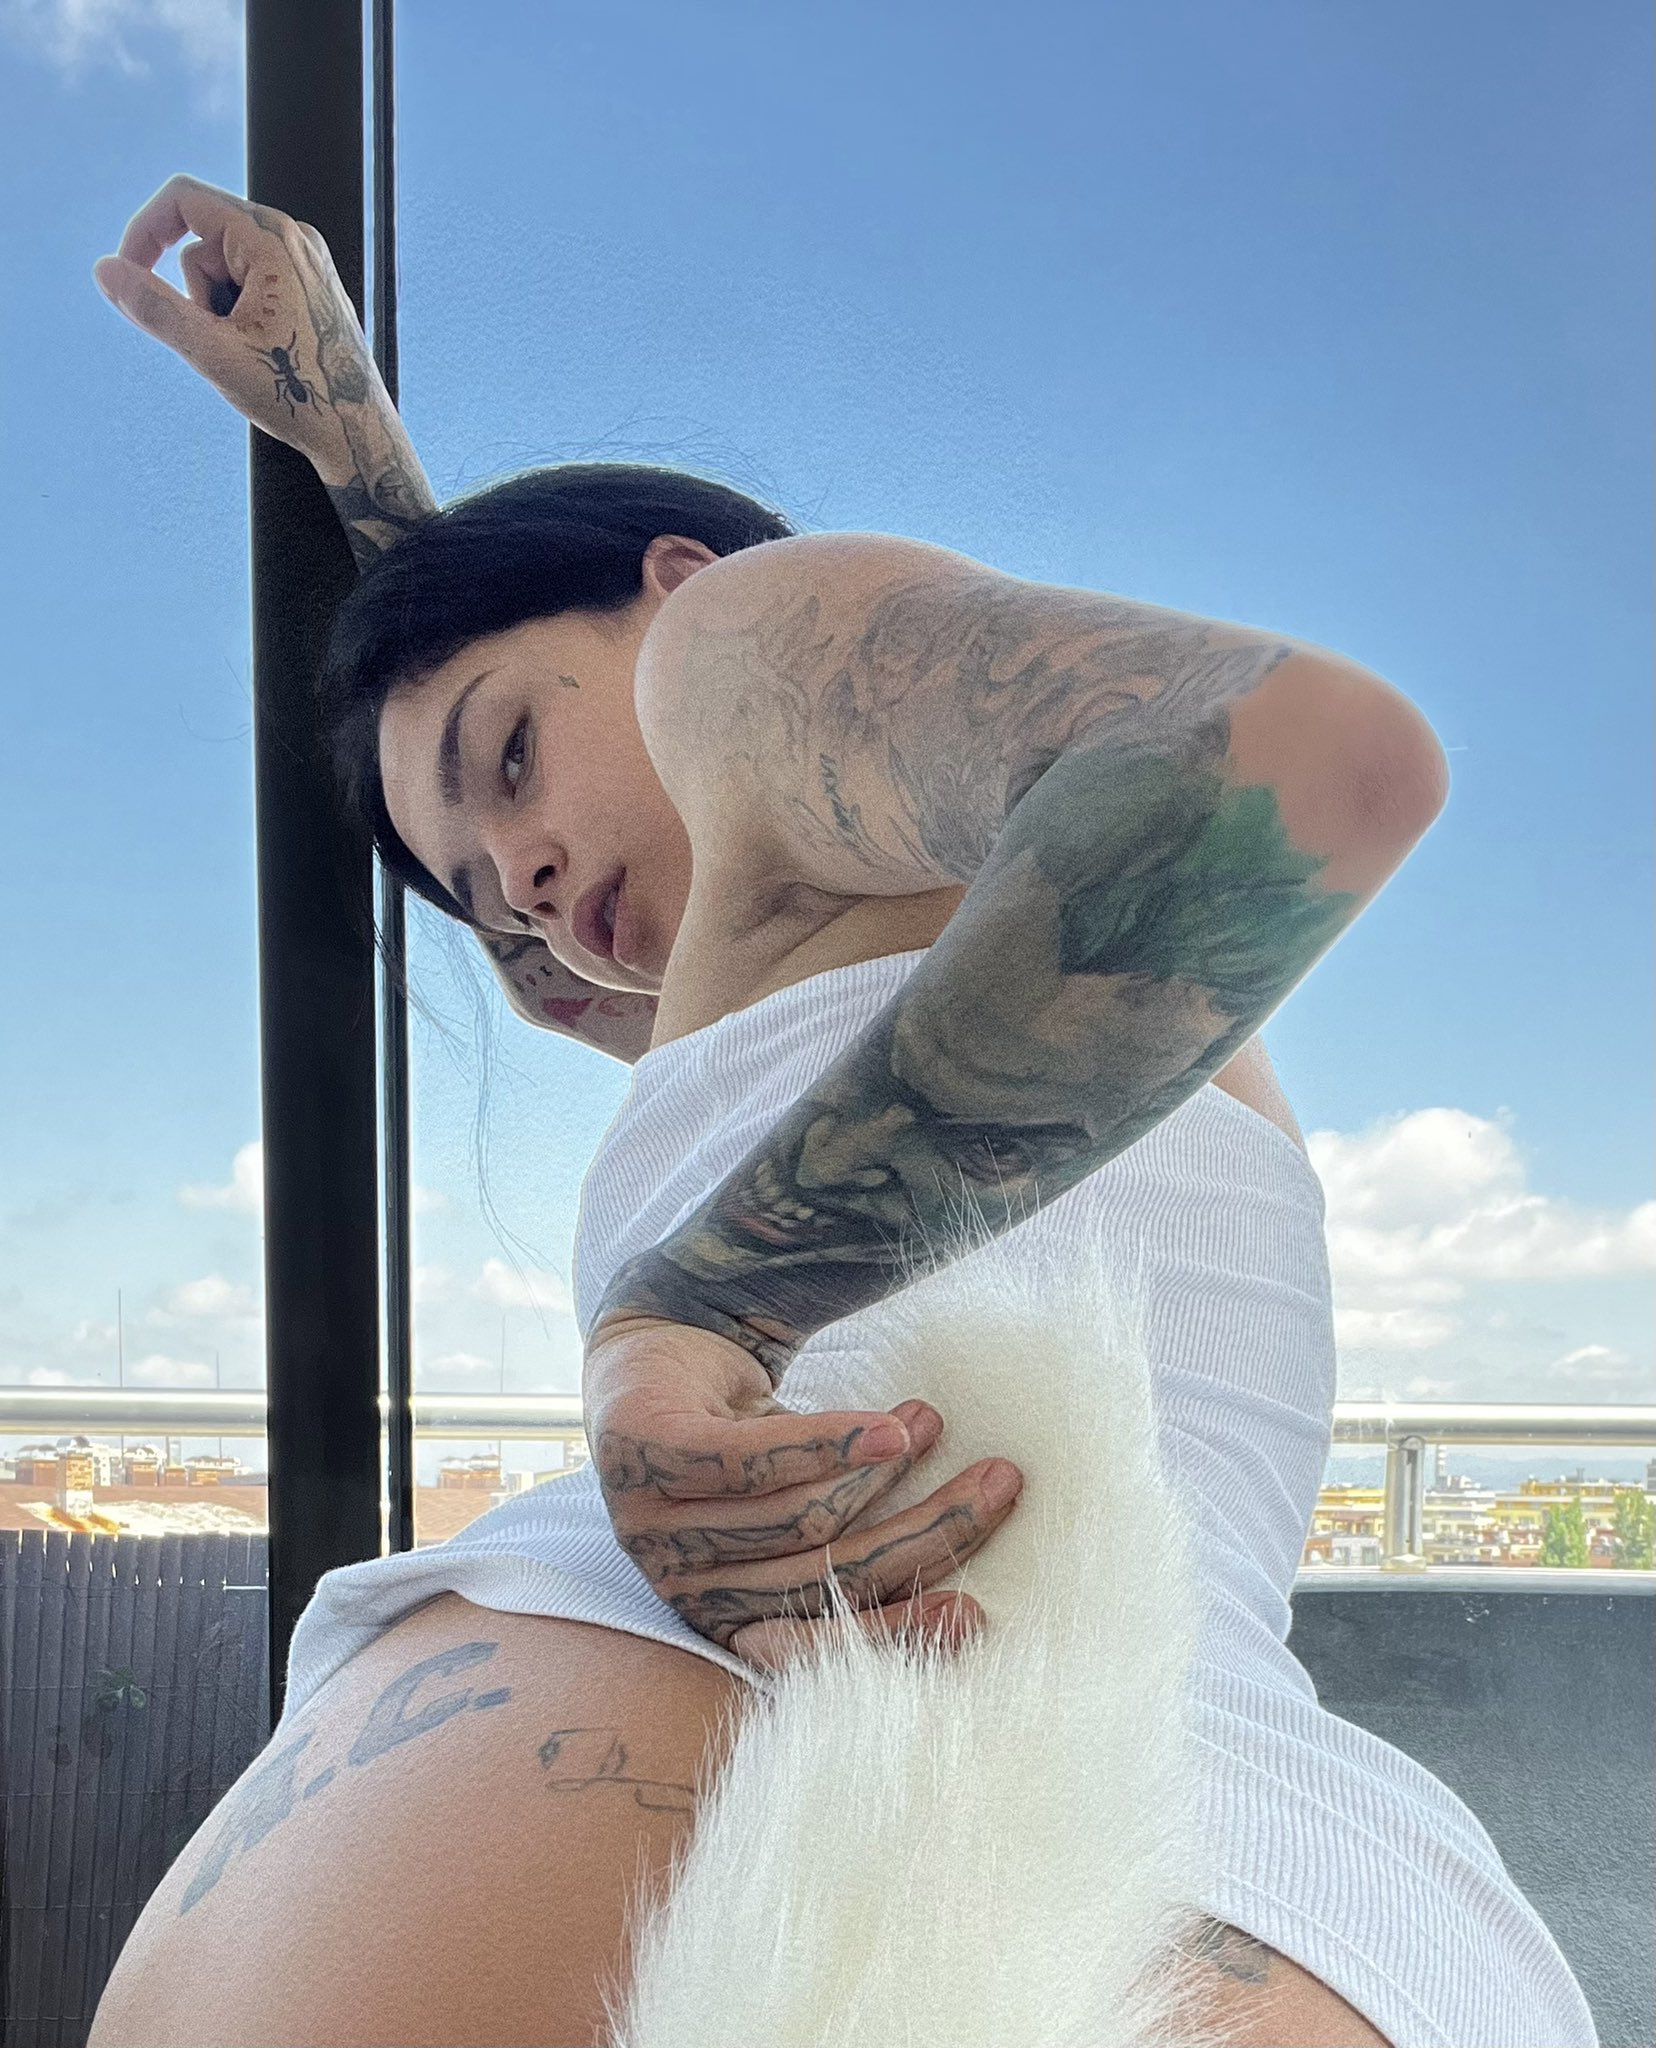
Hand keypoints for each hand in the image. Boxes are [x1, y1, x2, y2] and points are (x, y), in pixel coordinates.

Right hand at [92, 171, 391, 484]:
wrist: (356, 431)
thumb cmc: (299, 394)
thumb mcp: (212, 352)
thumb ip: (154, 308)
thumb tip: (108, 272)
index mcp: (271, 239)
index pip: (184, 199)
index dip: (145, 232)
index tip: (129, 273)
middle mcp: (293, 237)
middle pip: (203, 239)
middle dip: (196, 291)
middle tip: (221, 338)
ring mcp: (305, 260)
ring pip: (224, 265)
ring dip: (219, 306)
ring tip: (250, 348)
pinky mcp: (308, 283)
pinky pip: (250, 282)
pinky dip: (240, 312)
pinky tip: (264, 348)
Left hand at [583, 1313, 1022, 1674]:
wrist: (657, 1347)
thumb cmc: (742, 1445)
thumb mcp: (800, 1510)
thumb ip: (851, 1553)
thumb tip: (964, 1604)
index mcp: (722, 1616)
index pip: (819, 1642)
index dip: (899, 1631)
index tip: (974, 1612)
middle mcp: (681, 1585)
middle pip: (827, 1571)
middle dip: (926, 1532)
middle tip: (998, 1483)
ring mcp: (651, 1520)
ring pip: (800, 1514)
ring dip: (885, 1469)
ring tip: (933, 1421)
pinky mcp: (643, 1449)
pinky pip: (754, 1457)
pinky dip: (832, 1443)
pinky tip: (890, 1425)